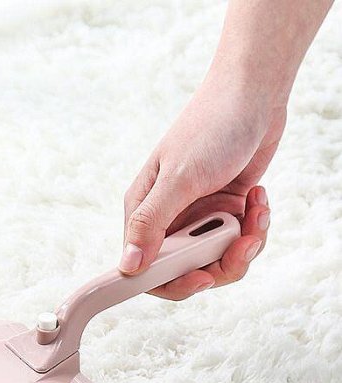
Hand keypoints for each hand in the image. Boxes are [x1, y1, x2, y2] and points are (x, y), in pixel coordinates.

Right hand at [120, 77, 282, 298]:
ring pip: (217, 260)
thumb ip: (152, 224)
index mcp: (144, 214)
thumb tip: (127, 266)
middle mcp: (168, 220)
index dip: (173, 283)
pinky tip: (259, 200)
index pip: (145, 269)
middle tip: (243, 244)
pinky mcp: (224, 211)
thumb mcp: (179, 179)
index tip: (202, 279)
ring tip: (257, 214)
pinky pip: (239, 242)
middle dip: (220, 264)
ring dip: (245, 244)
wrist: (254, 94)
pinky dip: (255, 228)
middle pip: (187, 271)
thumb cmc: (210, 128)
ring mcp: (198, 218)